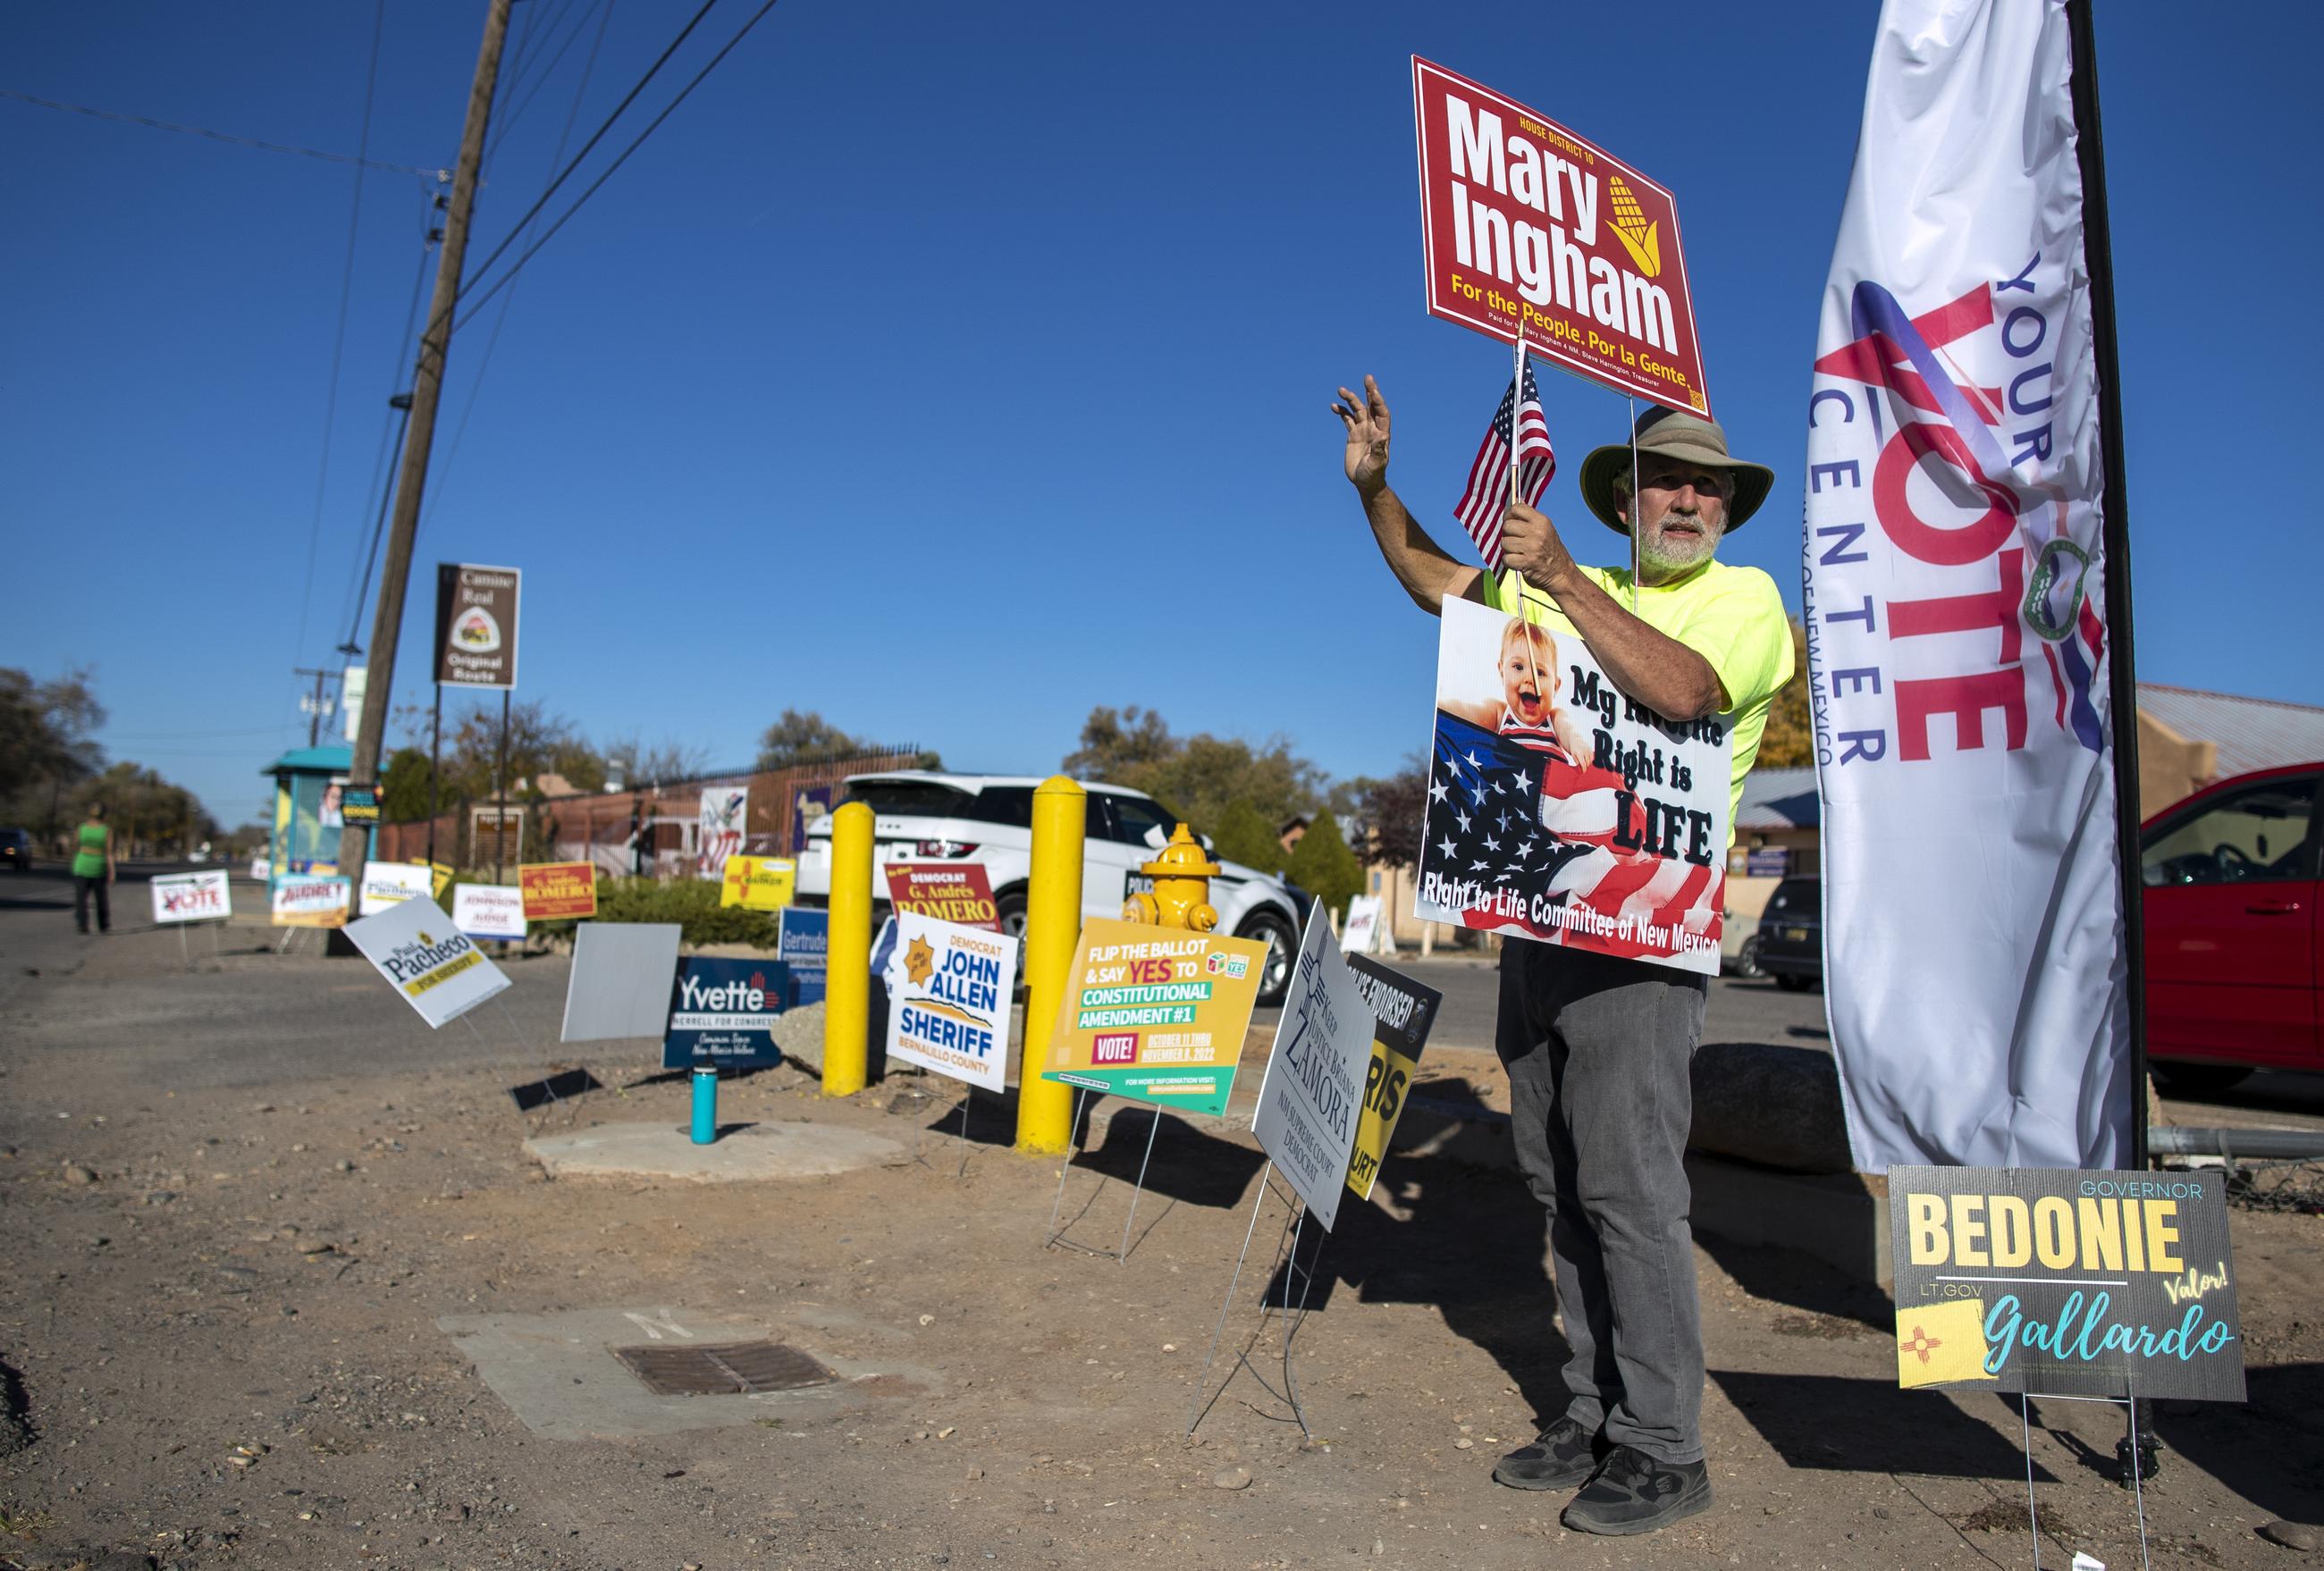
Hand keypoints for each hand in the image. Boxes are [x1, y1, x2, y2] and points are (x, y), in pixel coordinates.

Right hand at [1333, 375, 1390, 495]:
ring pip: (1357, 410)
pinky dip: (1342, 411)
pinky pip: (1347, 419)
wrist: (1364, 482)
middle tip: (1368, 377)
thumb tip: (1383, 436)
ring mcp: (1362, 430)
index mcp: (1381, 433)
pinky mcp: (1353, 435)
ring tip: (1341, 389)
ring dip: (1350, 399)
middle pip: (1372, 406)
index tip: (1373, 391)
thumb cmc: (1373, 474)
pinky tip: (1334, 406)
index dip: (1378, 402)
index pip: (1382, 413)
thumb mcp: (1376, 463)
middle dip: (1370, 392)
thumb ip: (1379, 450)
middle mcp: (1373, 429)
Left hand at [1500, 502, 1576, 592]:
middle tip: (1515, 541)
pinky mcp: (1526, 563)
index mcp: (1542, 521)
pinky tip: (1518, 562)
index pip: (1517, 508)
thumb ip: (1529, 518)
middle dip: (1507, 534)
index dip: (1509, 515)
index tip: (1511, 521)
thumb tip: (1515, 504)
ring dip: (1508, 550)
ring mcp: (1532, 548)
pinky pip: (1506, 558)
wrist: (1561, 573)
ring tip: (1518, 552)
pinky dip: (1509, 562)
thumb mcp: (1545, 529)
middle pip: (1507, 526)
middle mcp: (1537, 532)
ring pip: (1504, 543)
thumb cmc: (1550, 550)